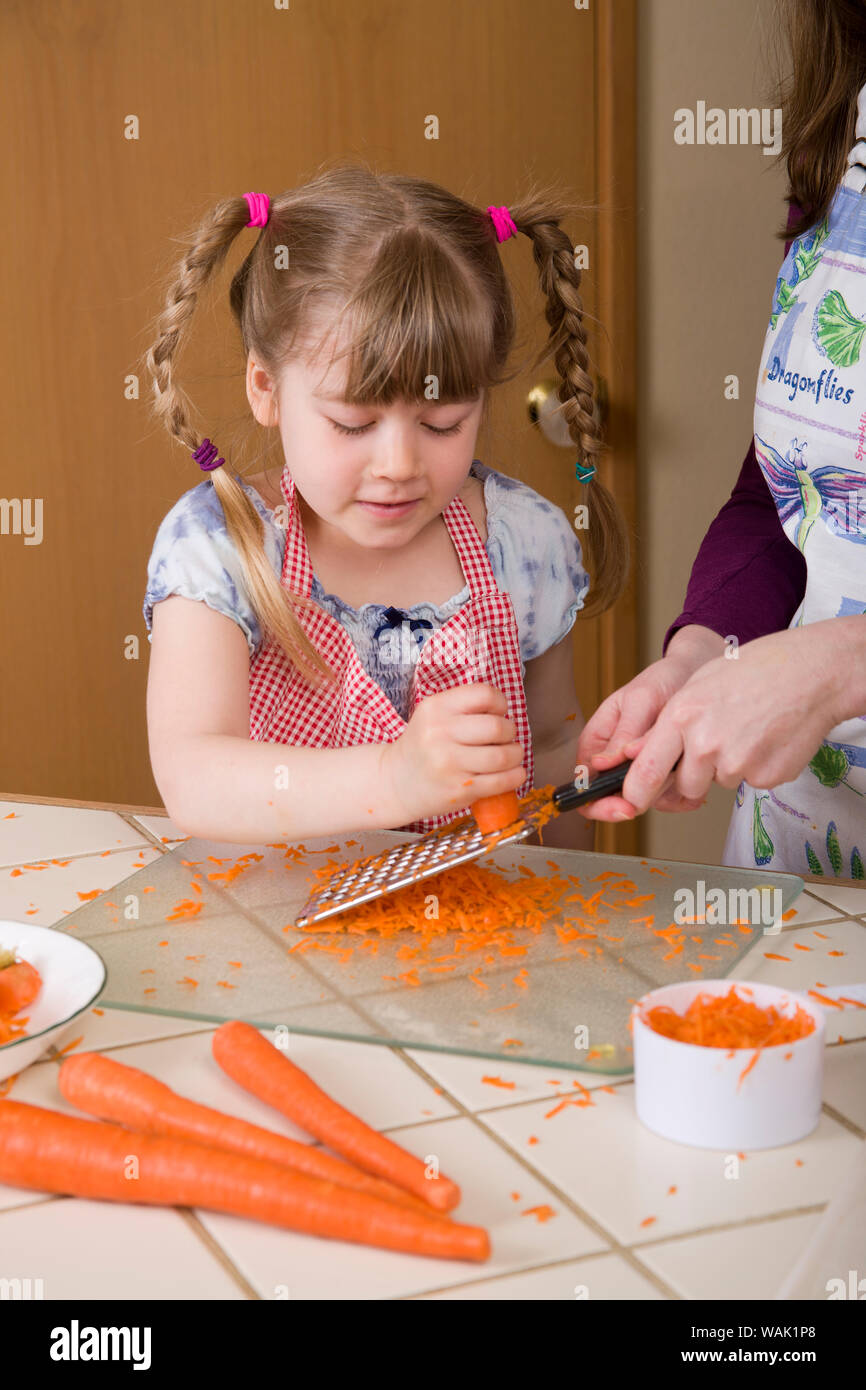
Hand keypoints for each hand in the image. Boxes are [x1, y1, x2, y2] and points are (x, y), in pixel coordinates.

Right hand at [380, 683, 524, 824]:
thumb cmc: (423, 746)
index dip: (500, 703)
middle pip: (497, 726)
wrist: (396, 781)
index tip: (499, 712)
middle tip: (506, 737)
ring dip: (516, 754)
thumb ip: (464, 708)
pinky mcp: (459, 789)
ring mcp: (449, 764)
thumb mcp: (433, 716)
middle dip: (510, 731)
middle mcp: (440, 734)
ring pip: (502, 756)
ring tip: (511, 755)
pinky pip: (501, 782)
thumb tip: (505, 714)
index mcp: (436, 708)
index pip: (483, 694)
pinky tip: (514, 773)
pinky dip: (515, 776)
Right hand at [576, 626, 724, 820]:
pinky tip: (695, 776)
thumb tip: (601, 763)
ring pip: (644, 800)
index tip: (625, 806)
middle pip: (613, 799)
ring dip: (666, 792)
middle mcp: (613, 761)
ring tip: (686, 767)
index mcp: (596, 742)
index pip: (584, 784)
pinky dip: (684, 794)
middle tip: (667, 786)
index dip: (599, 802)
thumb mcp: (641, 700)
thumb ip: (625, 732)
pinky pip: (668, 798)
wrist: (695, 675)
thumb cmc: (662, 680)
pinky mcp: (662, 775)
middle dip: (641, 798)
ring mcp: (638, 769)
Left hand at [617, 624, 843, 814]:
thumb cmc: (754, 672)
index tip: (630, 803)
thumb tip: (634, 755)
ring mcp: (738, 763)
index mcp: (682, 716)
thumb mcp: (698, 685)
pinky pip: (750, 782)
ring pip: (719, 783)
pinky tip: (767, 737)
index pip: (646, 771)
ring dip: (728, 766)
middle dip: (692, 775)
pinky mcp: (766, 777)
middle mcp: (706, 743)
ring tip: (747, 730)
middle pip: (684, 786)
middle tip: (715, 743)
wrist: (811, 673)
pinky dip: (757, 766)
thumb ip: (666, 724)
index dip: (635, 793)